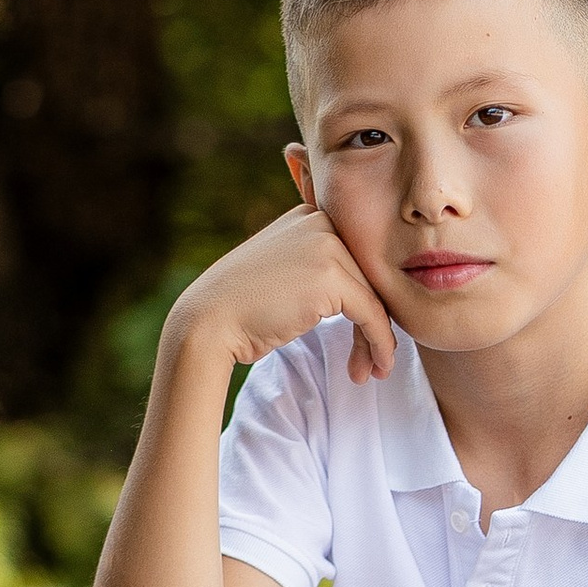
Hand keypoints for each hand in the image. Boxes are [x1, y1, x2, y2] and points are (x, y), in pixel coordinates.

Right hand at [170, 201, 395, 385]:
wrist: (208, 324)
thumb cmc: (242, 308)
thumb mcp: (281, 269)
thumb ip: (315, 266)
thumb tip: (364, 294)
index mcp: (308, 215)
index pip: (356, 259)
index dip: (367, 299)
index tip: (367, 334)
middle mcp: (319, 221)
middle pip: (367, 277)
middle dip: (374, 323)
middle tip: (376, 362)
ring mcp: (325, 245)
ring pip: (373, 298)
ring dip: (377, 340)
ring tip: (375, 371)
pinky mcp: (330, 276)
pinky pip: (372, 313)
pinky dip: (379, 344)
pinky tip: (377, 367)